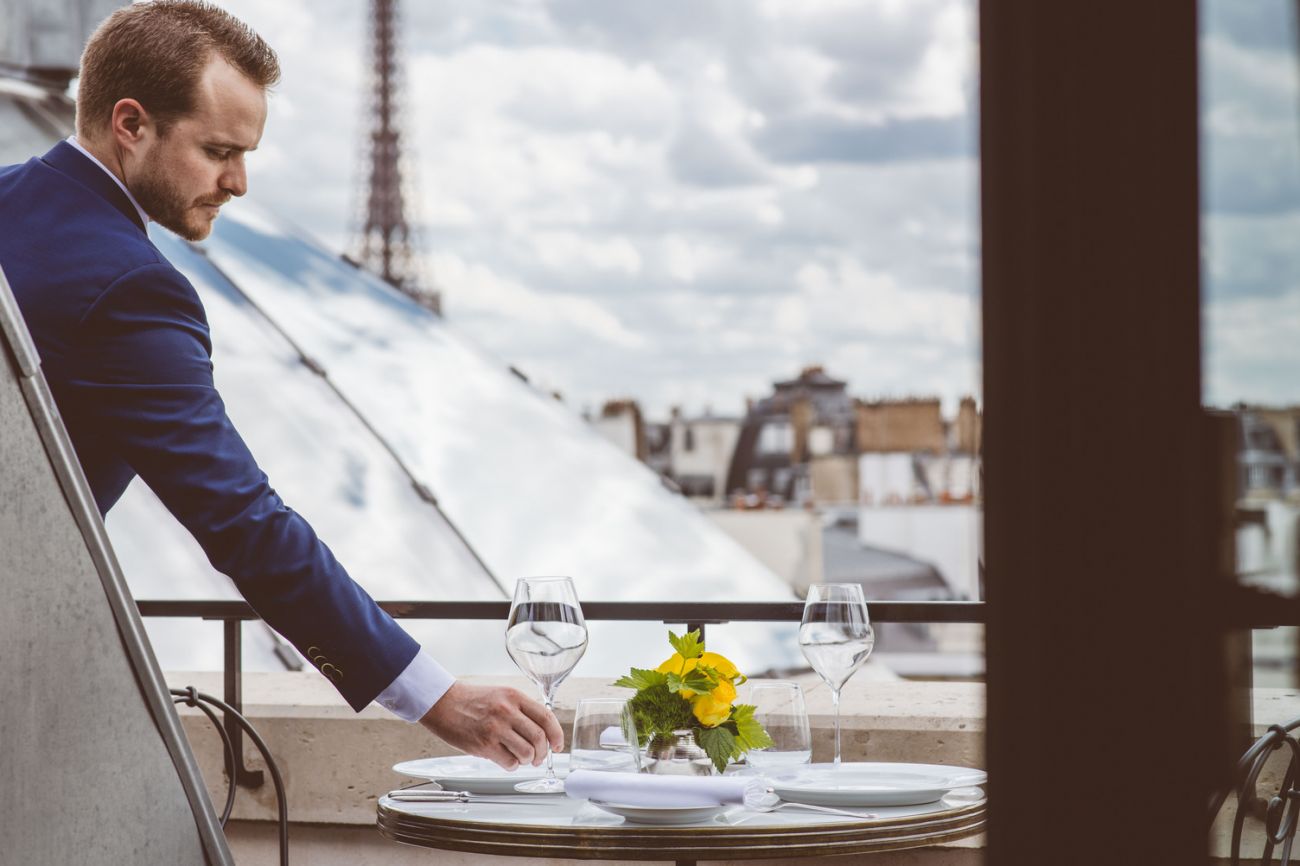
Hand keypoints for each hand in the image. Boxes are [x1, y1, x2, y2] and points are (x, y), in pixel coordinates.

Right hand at [419, 681, 563, 769]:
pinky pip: (509, 762)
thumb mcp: (501, 695)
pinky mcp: (484, 745)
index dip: (557, 735)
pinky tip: (505, 760)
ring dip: (527, 760)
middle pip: (539, 738)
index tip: (558, 745)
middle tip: (537, 758)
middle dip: (542, 753)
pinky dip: (512, 766)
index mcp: (515, 697)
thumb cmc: (472, 700)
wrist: (443, 703)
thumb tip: (541, 732)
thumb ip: (521, 710)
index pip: (546, 717)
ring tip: (520, 759)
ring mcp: (496, 728)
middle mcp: (507, 711)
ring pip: (526, 752)